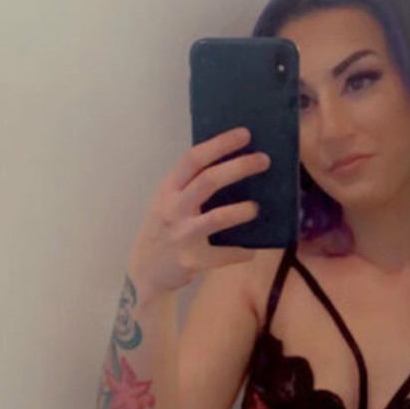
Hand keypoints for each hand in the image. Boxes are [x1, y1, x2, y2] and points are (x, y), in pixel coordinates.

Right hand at [129, 127, 269, 298]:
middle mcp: (172, 209)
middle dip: (240, 167)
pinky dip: (242, 252)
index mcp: (167, 190)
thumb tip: (229, 164)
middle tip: (264, 160)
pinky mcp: (192, 260)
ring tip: (256, 208)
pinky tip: (251, 249)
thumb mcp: (167, 203)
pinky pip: (224, 254)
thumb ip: (188, 185)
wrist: (146, 273)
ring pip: (219, 217)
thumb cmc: (163, 231)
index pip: (193, 159)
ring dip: (243, 211)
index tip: (244, 135)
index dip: (220, 144)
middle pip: (209, 181)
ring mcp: (182, 236)